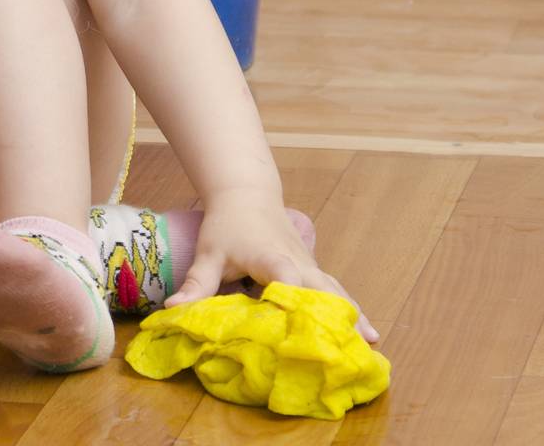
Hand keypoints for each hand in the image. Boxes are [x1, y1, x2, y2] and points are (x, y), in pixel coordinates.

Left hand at [163, 190, 379, 343]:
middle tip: (351, 350)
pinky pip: (336, 291)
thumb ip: (195, 284)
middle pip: (323, 291)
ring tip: (371, 345)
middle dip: (336, 318)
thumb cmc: (226, 225)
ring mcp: (310, 266)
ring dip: (352, 316)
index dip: (297, 305)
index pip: (289, 282)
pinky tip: (368, 331)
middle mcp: (299, 264)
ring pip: (336, 292)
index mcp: (273, 260)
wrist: (246, 193)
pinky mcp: (313, 269)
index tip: (305, 333)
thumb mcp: (209, 254)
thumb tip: (172, 311)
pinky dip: (350, 310)